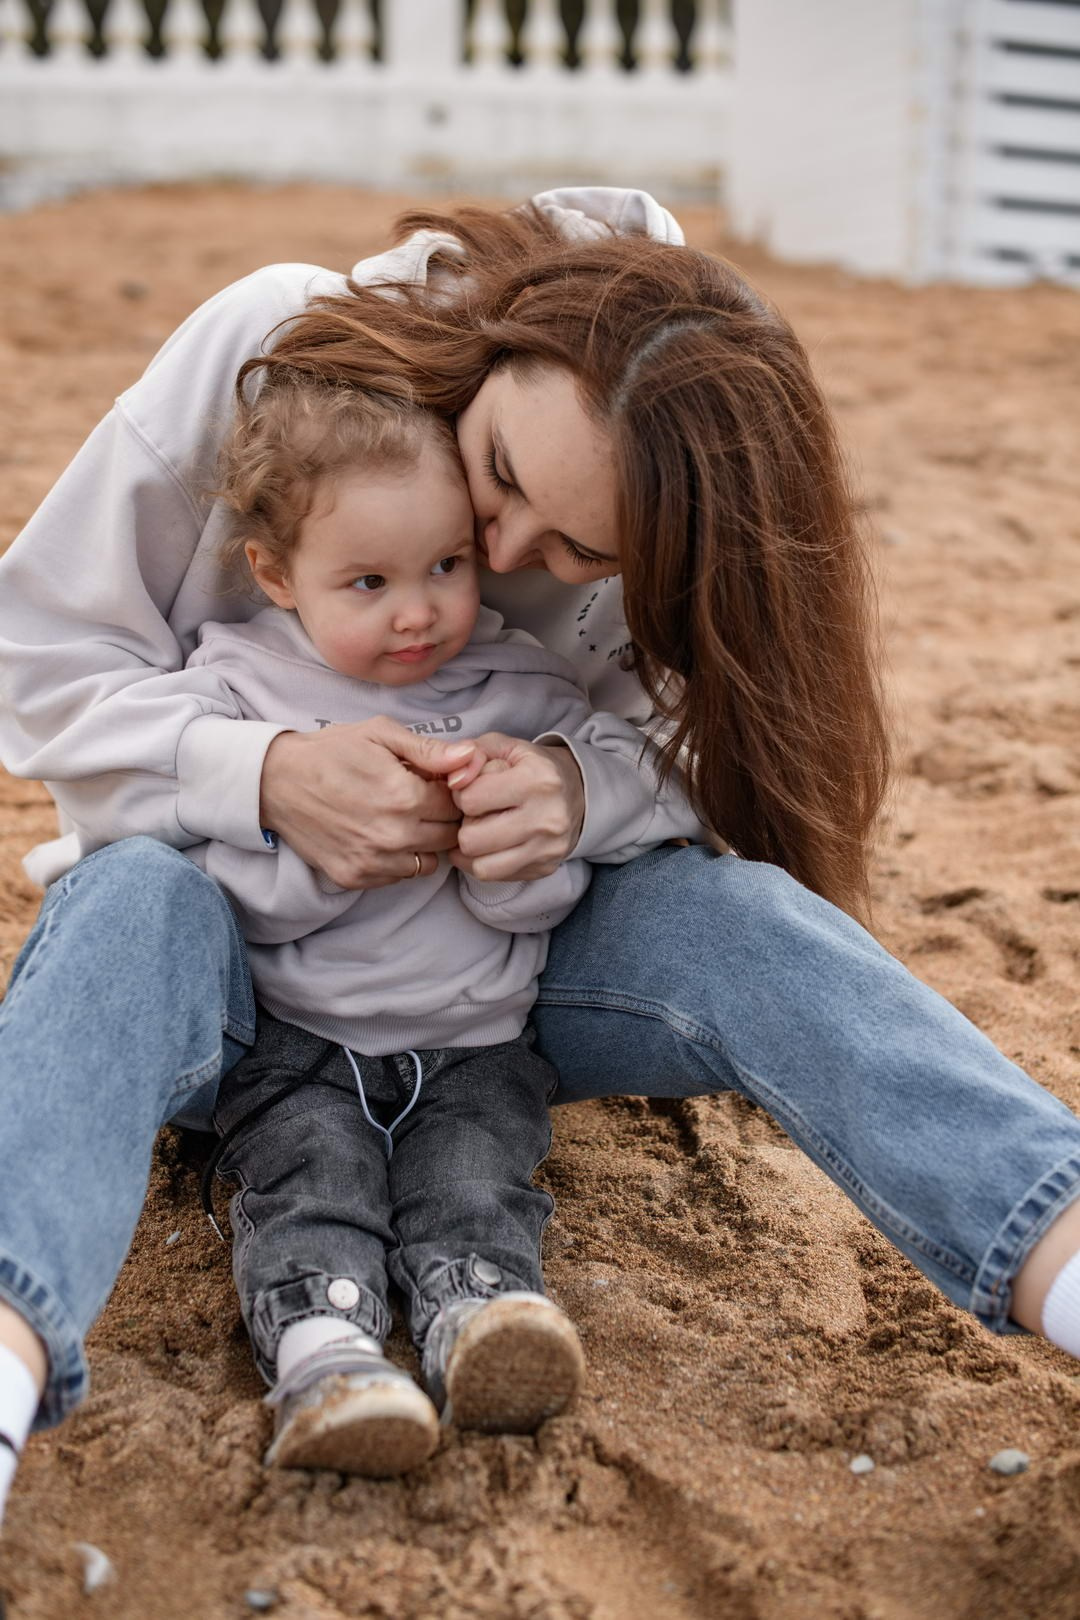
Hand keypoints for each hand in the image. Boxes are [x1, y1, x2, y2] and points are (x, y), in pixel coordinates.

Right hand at [259, 719, 476, 889]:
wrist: (275, 781)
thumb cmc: (331, 751)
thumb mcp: (380, 735)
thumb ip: (430, 750)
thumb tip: (471, 757)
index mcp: (405, 797)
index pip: (457, 806)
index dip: (450, 792)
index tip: (435, 784)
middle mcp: (393, 835)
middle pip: (448, 837)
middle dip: (443, 819)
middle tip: (422, 802)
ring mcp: (373, 861)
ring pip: (428, 863)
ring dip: (424, 844)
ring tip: (403, 820)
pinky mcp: (355, 877)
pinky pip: (398, 876)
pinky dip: (398, 859)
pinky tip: (381, 835)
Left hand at [449, 734, 585, 881]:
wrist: (579, 792)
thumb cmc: (532, 768)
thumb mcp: (504, 747)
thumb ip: (471, 753)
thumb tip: (453, 780)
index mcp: (536, 780)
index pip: (471, 800)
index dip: (462, 795)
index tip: (473, 791)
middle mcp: (546, 817)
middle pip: (472, 839)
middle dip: (465, 826)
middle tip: (475, 815)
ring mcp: (547, 848)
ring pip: (481, 866)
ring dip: (472, 850)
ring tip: (480, 832)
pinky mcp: (545, 867)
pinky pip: (496, 876)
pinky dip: (484, 863)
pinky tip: (489, 846)